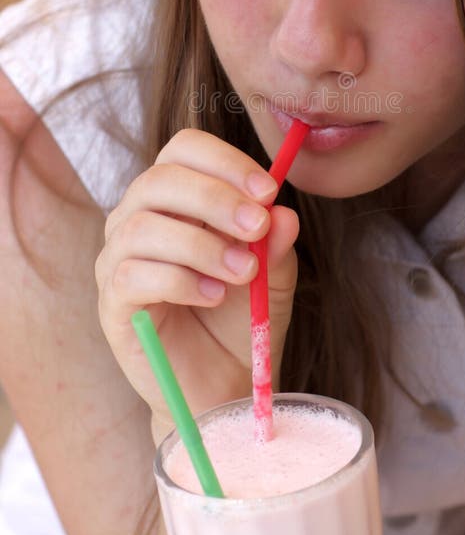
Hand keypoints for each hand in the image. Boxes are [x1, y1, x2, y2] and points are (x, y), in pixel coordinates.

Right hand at [95, 129, 299, 429]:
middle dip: (215, 198)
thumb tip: (283, 213)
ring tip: (243, 272)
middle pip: (160, 179)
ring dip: (202, 245)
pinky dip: (180, 280)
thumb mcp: (272, 274)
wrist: (222, 384)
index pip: (184, 149)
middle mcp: (138, 217)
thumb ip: (275, 242)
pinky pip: (133, 275)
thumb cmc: (241, 317)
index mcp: (176, 196)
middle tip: (257, 227)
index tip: (268, 190)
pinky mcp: (112, 303)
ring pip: (143, 226)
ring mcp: (118, 259)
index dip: (225, 162)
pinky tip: (214, 296)